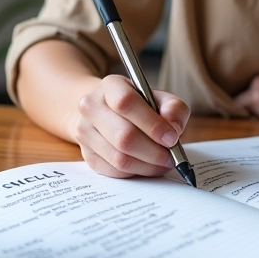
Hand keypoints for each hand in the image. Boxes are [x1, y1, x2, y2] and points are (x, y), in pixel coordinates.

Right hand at [73, 74, 190, 178]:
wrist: (107, 111)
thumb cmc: (138, 105)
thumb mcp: (159, 97)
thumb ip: (173, 108)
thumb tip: (173, 128)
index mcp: (110, 86)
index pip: (126, 103)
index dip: (152, 123)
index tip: (172, 137)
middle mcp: (91, 106)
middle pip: (123, 136)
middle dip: (154, 151)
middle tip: (171, 157)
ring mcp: (85, 132)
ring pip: (119, 158)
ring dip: (147, 165)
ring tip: (163, 163)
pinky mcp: (86, 155)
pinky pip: (114, 171)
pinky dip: (136, 172)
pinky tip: (148, 166)